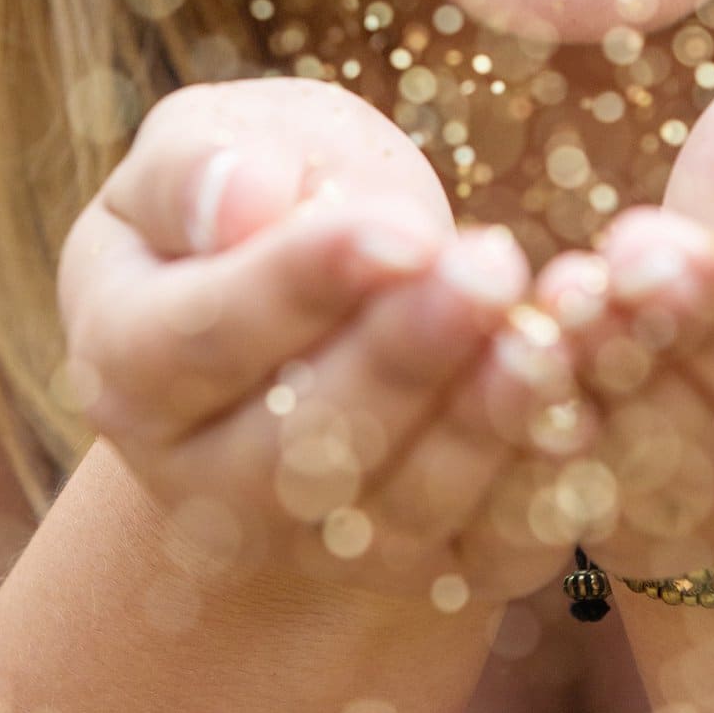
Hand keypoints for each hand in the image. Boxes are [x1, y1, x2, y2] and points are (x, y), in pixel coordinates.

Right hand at [56, 76, 595, 609]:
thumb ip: (200, 168)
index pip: (199, 339)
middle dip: (403, 359)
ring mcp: (313, 543)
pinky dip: (545, 488)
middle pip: (297, 447)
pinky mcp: (426, 567)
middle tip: (485, 270)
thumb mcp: (207, 145)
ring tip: (545, 337)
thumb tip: (243, 202)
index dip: (298, 287)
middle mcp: (204, 482)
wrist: (323, 310)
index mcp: (126, 364)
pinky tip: (587, 409)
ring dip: (480, 425)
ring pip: (397, 508)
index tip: (396, 229)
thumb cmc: (260, 196)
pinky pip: (490, 549)